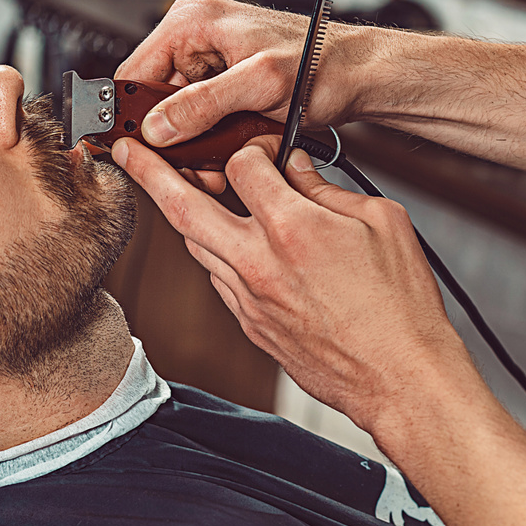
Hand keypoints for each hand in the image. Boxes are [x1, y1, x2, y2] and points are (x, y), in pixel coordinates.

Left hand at [111, 133, 471, 432]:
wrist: (398, 377)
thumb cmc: (400, 304)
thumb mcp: (381, 222)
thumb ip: (328, 190)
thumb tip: (296, 169)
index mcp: (292, 228)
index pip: (243, 165)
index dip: (252, 147)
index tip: (262, 150)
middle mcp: (258, 262)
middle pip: (183, 206)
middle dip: (147, 171)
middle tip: (125, 150)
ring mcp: (247, 297)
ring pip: (195, 244)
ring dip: (182, 214)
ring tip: (173, 191)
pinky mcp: (249, 323)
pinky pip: (217, 277)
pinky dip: (214, 252)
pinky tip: (225, 241)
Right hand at [115, 0, 363, 149]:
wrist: (356, 76)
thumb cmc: (321, 64)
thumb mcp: (260, 84)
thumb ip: (204, 104)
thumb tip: (157, 127)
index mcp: (191, 22)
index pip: (133, 74)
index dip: (132, 117)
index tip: (139, 153)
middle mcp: (193, 38)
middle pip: (152, 100)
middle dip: (169, 139)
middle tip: (188, 169)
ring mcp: (207, 62)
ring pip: (174, 116)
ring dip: (190, 148)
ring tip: (212, 169)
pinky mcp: (221, 84)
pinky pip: (197, 119)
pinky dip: (207, 143)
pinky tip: (223, 158)